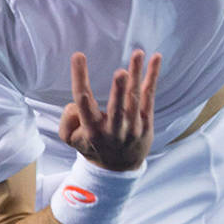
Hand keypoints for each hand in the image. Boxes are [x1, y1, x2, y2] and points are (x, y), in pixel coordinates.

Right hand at [58, 49, 162, 171]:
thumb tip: (76, 103)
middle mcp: (114, 129)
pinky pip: (149, 96)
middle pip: (117, 108)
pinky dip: (152, 76)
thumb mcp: (71, 140)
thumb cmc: (93, 145)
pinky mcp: (147, 122)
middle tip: (120, 73)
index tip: (78, 55)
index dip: (80, 78)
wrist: (119, 169)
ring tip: (137, 54)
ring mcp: (133, 126)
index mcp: (92, 130)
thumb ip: (67, 121)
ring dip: (137, 75)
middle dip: (119, 91)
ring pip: (135, 98)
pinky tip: (155, 58)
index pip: (83, 102)